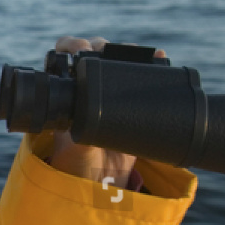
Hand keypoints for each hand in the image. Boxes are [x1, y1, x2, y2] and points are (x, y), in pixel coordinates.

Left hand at [45, 36, 165, 187]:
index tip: (81, 49)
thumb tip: (85, 120)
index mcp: (65, 91)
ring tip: (138, 54)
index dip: (71, 45)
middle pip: (94, 50)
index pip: (63, 54)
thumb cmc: (79, 163)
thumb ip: (77, 137)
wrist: (103, 179)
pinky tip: (160, 57)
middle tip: (109, 51)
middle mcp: (86, 84)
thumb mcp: (75, 150)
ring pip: (118, 57)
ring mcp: (109, 89)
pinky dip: (153, 62)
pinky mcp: (131, 97)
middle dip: (103, 45)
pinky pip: (143, 73)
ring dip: (128, 51)